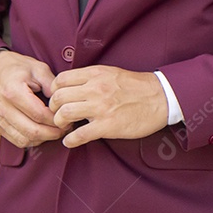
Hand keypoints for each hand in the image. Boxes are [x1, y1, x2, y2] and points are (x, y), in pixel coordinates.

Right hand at [0, 50, 66, 147]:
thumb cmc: (18, 68)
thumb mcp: (39, 69)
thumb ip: (52, 85)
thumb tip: (63, 104)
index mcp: (13, 91)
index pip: (39, 115)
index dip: (56, 120)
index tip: (67, 119)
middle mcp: (3, 107)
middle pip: (32, 131)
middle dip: (53, 133)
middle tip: (65, 128)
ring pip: (25, 140)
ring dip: (43, 139)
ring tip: (55, 130)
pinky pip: (17, 141)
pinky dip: (33, 140)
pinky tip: (42, 132)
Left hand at [49, 66, 167, 147]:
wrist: (160, 97)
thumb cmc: (135, 86)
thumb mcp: (110, 72)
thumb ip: (90, 77)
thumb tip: (70, 84)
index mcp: (95, 74)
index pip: (60, 79)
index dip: (53, 90)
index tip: (56, 98)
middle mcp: (95, 88)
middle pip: (58, 97)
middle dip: (53, 108)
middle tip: (57, 114)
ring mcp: (101, 107)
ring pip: (65, 114)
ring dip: (59, 122)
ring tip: (64, 126)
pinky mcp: (108, 126)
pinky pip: (80, 135)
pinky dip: (70, 140)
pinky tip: (70, 141)